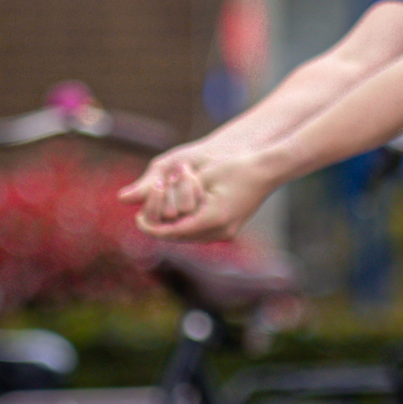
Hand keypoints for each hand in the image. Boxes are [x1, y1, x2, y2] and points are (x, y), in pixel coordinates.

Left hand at [133, 148, 270, 244]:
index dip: (152, 228)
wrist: (266, 171)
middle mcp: (220, 232)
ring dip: (172, 224)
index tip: (137, 219)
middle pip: (178, 237)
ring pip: (187, 237)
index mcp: (213, 218)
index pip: (173, 232)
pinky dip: (185, 223)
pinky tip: (177, 211)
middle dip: (160, 224)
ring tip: (161, 208)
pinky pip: (198, 232)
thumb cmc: (235, 166)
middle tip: (144, 213)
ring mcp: (225, 234)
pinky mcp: (227, 231)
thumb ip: (174, 191)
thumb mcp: (200, 174)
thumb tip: (142, 198)